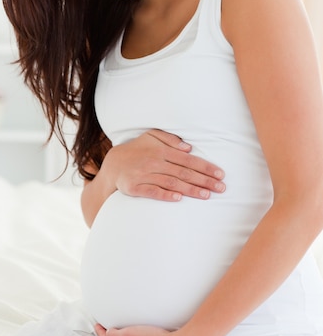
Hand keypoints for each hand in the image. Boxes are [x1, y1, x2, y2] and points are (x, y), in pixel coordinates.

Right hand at [102, 129, 224, 201]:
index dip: (205, 167)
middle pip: (183, 173)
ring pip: (171, 183)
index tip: (220, 174)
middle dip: (204, 180)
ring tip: (207, 196)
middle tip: (221, 188)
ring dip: (190, 190)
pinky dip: (165, 195)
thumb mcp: (151, 137)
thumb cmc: (137, 150)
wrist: (113, 164)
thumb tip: (188, 148)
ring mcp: (144, 175)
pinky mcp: (135, 187)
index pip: (188, 160)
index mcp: (161, 151)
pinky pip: (152, 192)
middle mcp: (154, 162)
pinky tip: (179, 198)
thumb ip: (169, 139)